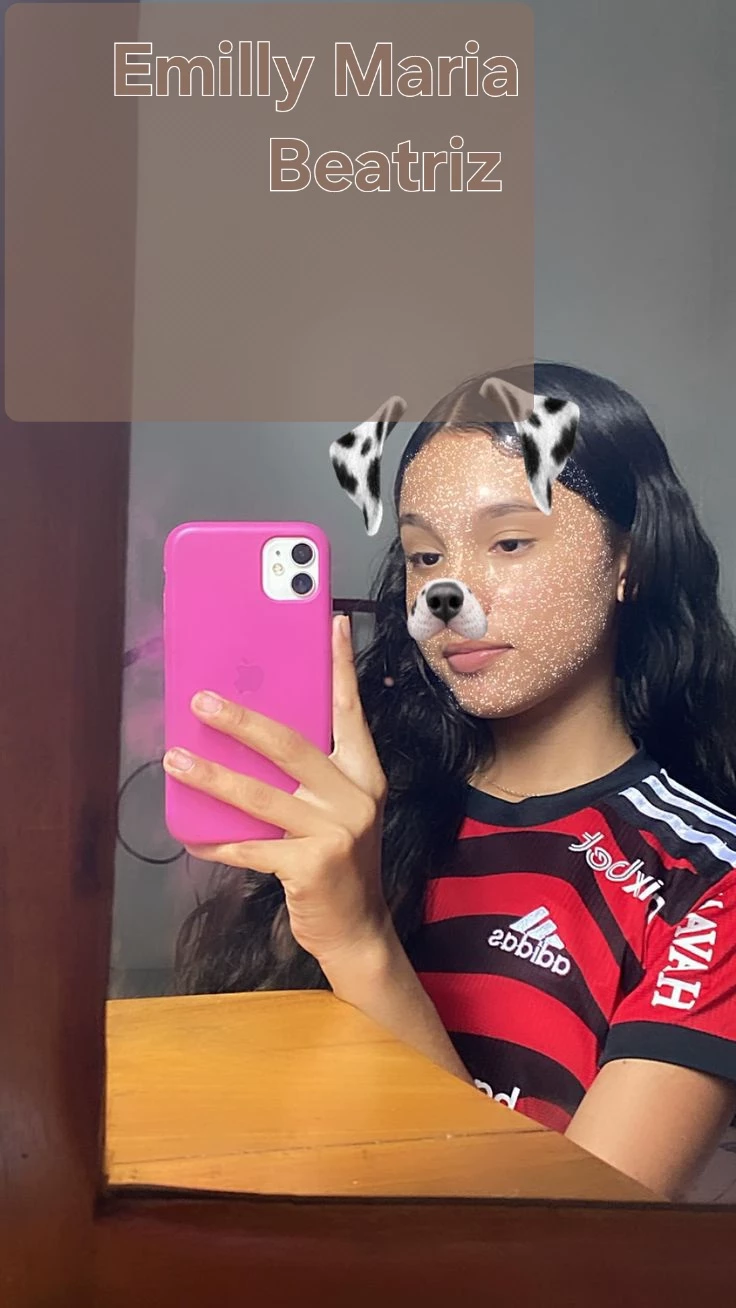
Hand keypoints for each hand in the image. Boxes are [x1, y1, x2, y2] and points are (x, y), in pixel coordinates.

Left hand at [162, 614, 390, 972]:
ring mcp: (337, 832)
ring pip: (261, 796)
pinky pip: (252, 848)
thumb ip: (310, 776)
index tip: (331, 622)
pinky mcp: (313, 866)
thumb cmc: (336, 863)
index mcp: (365, 774)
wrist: (358, 932)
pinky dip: (219, 843)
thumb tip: (253, 734)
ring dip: (212, 777)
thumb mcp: (335, 811)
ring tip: (175, 760)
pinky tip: (192, 836)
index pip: (350, 710)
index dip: (340, 666)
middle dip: (241, 721)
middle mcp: (357, 797)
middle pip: (291, 745)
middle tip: (201, 701)